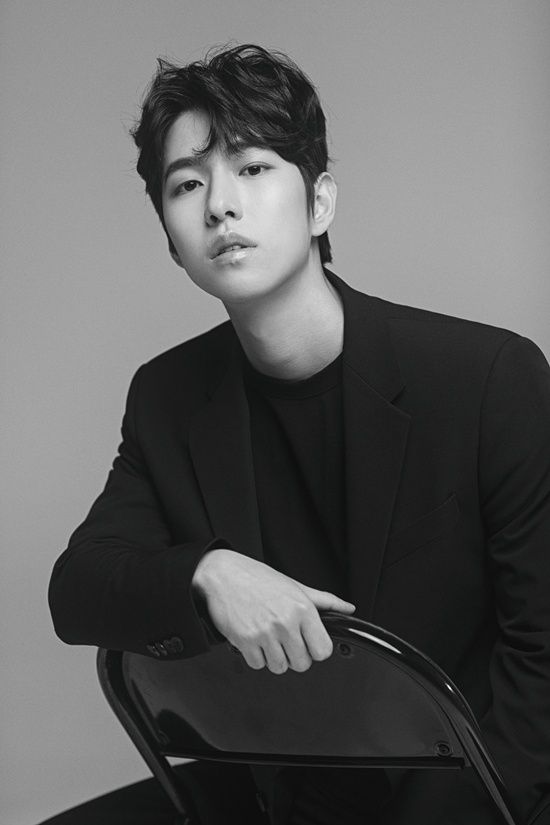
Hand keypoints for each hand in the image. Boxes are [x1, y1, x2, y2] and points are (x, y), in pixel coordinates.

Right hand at [192, 548, 355, 674]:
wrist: (222, 575)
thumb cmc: (257, 578)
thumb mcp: (295, 586)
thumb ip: (325, 600)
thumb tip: (348, 608)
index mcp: (302, 609)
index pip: (323, 651)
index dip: (315, 649)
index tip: (308, 643)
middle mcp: (285, 622)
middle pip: (302, 664)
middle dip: (295, 655)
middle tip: (285, 638)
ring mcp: (264, 633)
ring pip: (280, 667)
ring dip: (275, 656)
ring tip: (268, 636)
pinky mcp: (244, 641)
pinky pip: (258, 665)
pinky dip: (256, 656)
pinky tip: (254, 638)